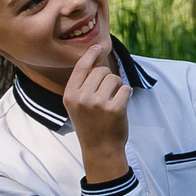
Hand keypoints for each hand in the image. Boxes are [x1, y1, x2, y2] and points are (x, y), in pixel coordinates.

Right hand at [61, 42, 129, 187]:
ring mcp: (97, 103)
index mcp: (69, 95)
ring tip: (111, 102)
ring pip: (114, 78)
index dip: (90, 55)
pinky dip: (126, 95)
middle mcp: (81, 97)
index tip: (97, 47)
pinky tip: (119, 107)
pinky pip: (126, 89)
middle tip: (106, 95)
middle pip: (101, 71)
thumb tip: (94, 58)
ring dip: (117, 87)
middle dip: (108, 78)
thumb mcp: (77, 104)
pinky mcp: (114, 108)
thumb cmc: (90, 124)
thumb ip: (83, 84)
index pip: (81, 67)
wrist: (100, 149)